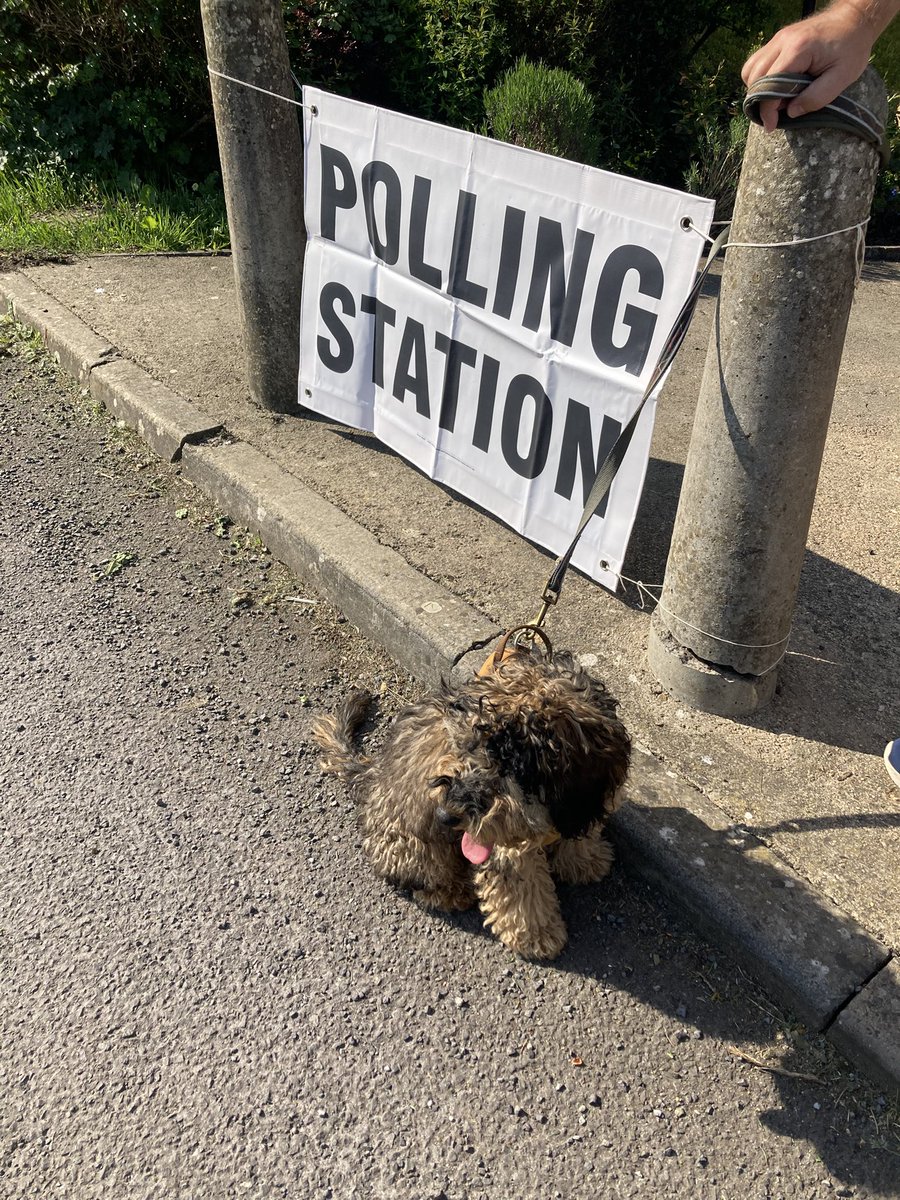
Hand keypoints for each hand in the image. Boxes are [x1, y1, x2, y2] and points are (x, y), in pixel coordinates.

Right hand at [742, 1, 879, 131]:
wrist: (855, 20)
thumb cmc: (852, 48)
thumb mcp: (842, 78)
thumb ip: (816, 98)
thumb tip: (791, 112)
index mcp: (798, 49)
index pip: (769, 84)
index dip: (767, 110)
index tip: (772, 126)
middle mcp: (783, 41)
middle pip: (754, 76)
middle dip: (759, 101)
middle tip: (774, 115)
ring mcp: (779, 38)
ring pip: (750, 69)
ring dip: (756, 89)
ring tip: (774, 100)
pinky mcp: (779, 39)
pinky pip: (757, 61)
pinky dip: (759, 78)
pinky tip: (774, 86)